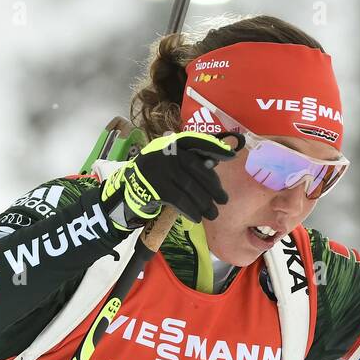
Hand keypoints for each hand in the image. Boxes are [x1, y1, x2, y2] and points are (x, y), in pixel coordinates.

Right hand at [101, 130, 236, 228]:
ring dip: (204, 203)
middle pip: (196, 168)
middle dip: (213, 186)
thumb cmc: (158, 177)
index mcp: (171, 143)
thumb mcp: (171, 164)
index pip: (196, 141)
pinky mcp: (155, 188)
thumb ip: (190, 161)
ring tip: (213, 214)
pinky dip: (190, 210)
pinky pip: (179, 200)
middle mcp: (164, 152)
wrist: (128, 190)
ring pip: (189, 187)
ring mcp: (159, 169)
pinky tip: (197, 217)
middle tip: (224, 200)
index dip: (214, 148)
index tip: (231, 156)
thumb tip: (216, 164)